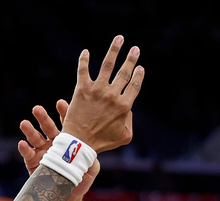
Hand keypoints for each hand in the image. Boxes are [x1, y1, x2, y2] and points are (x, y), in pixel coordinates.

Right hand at [18, 100, 99, 198]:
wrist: (67, 197)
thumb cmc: (81, 180)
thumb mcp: (91, 168)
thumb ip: (91, 157)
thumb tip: (89, 149)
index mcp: (68, 140)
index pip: (66, 123)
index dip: (63, 113)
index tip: (60, 103)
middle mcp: (54, 143)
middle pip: (48, 127)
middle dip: (43, 118)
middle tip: (37, 109)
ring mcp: (42, 152)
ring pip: (35, 137)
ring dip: (29, 130)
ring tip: (24, 123)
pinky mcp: (33, 162)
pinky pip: (27, 154)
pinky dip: (24, 148)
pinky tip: (22, 143)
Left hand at [61, 35, 143, 151]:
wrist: (79, 143)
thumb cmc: (102, 142)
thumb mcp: (124, 136)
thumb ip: (129, 121)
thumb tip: (128, 109)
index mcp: (124, 106)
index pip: (134, 86)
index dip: (138, 76)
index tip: (140, 68)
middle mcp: (112, 95)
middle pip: (124, 72)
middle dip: (131, 59)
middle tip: (135, 49)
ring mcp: (97, 90)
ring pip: (107, 65)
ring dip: (115, 50)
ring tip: (119, 38)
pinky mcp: (82, 89)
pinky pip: (83, 70)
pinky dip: (84, 60)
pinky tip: (85, 51)